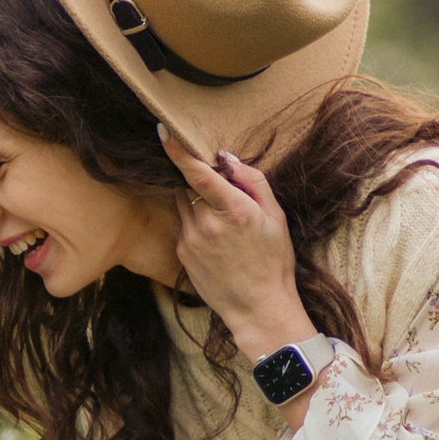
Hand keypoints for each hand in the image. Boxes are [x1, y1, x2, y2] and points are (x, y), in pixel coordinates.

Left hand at [159, 130, 311, 364]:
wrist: (258, 308)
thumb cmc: (273, 262)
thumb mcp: (275, 217)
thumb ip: (253, 182)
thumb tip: (227, 159)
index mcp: (234, 210)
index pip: (197, 173)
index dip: (178, 150)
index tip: (162, 130)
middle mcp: (206, 222)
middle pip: (188, 184)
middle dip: (200, 180)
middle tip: (224, 194)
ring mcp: (190, 238)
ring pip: (182, 202)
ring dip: (196, 201)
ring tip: (222, 221)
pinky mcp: (181, 252)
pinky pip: (183, 223)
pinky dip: (195, 222)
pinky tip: (216, 241)